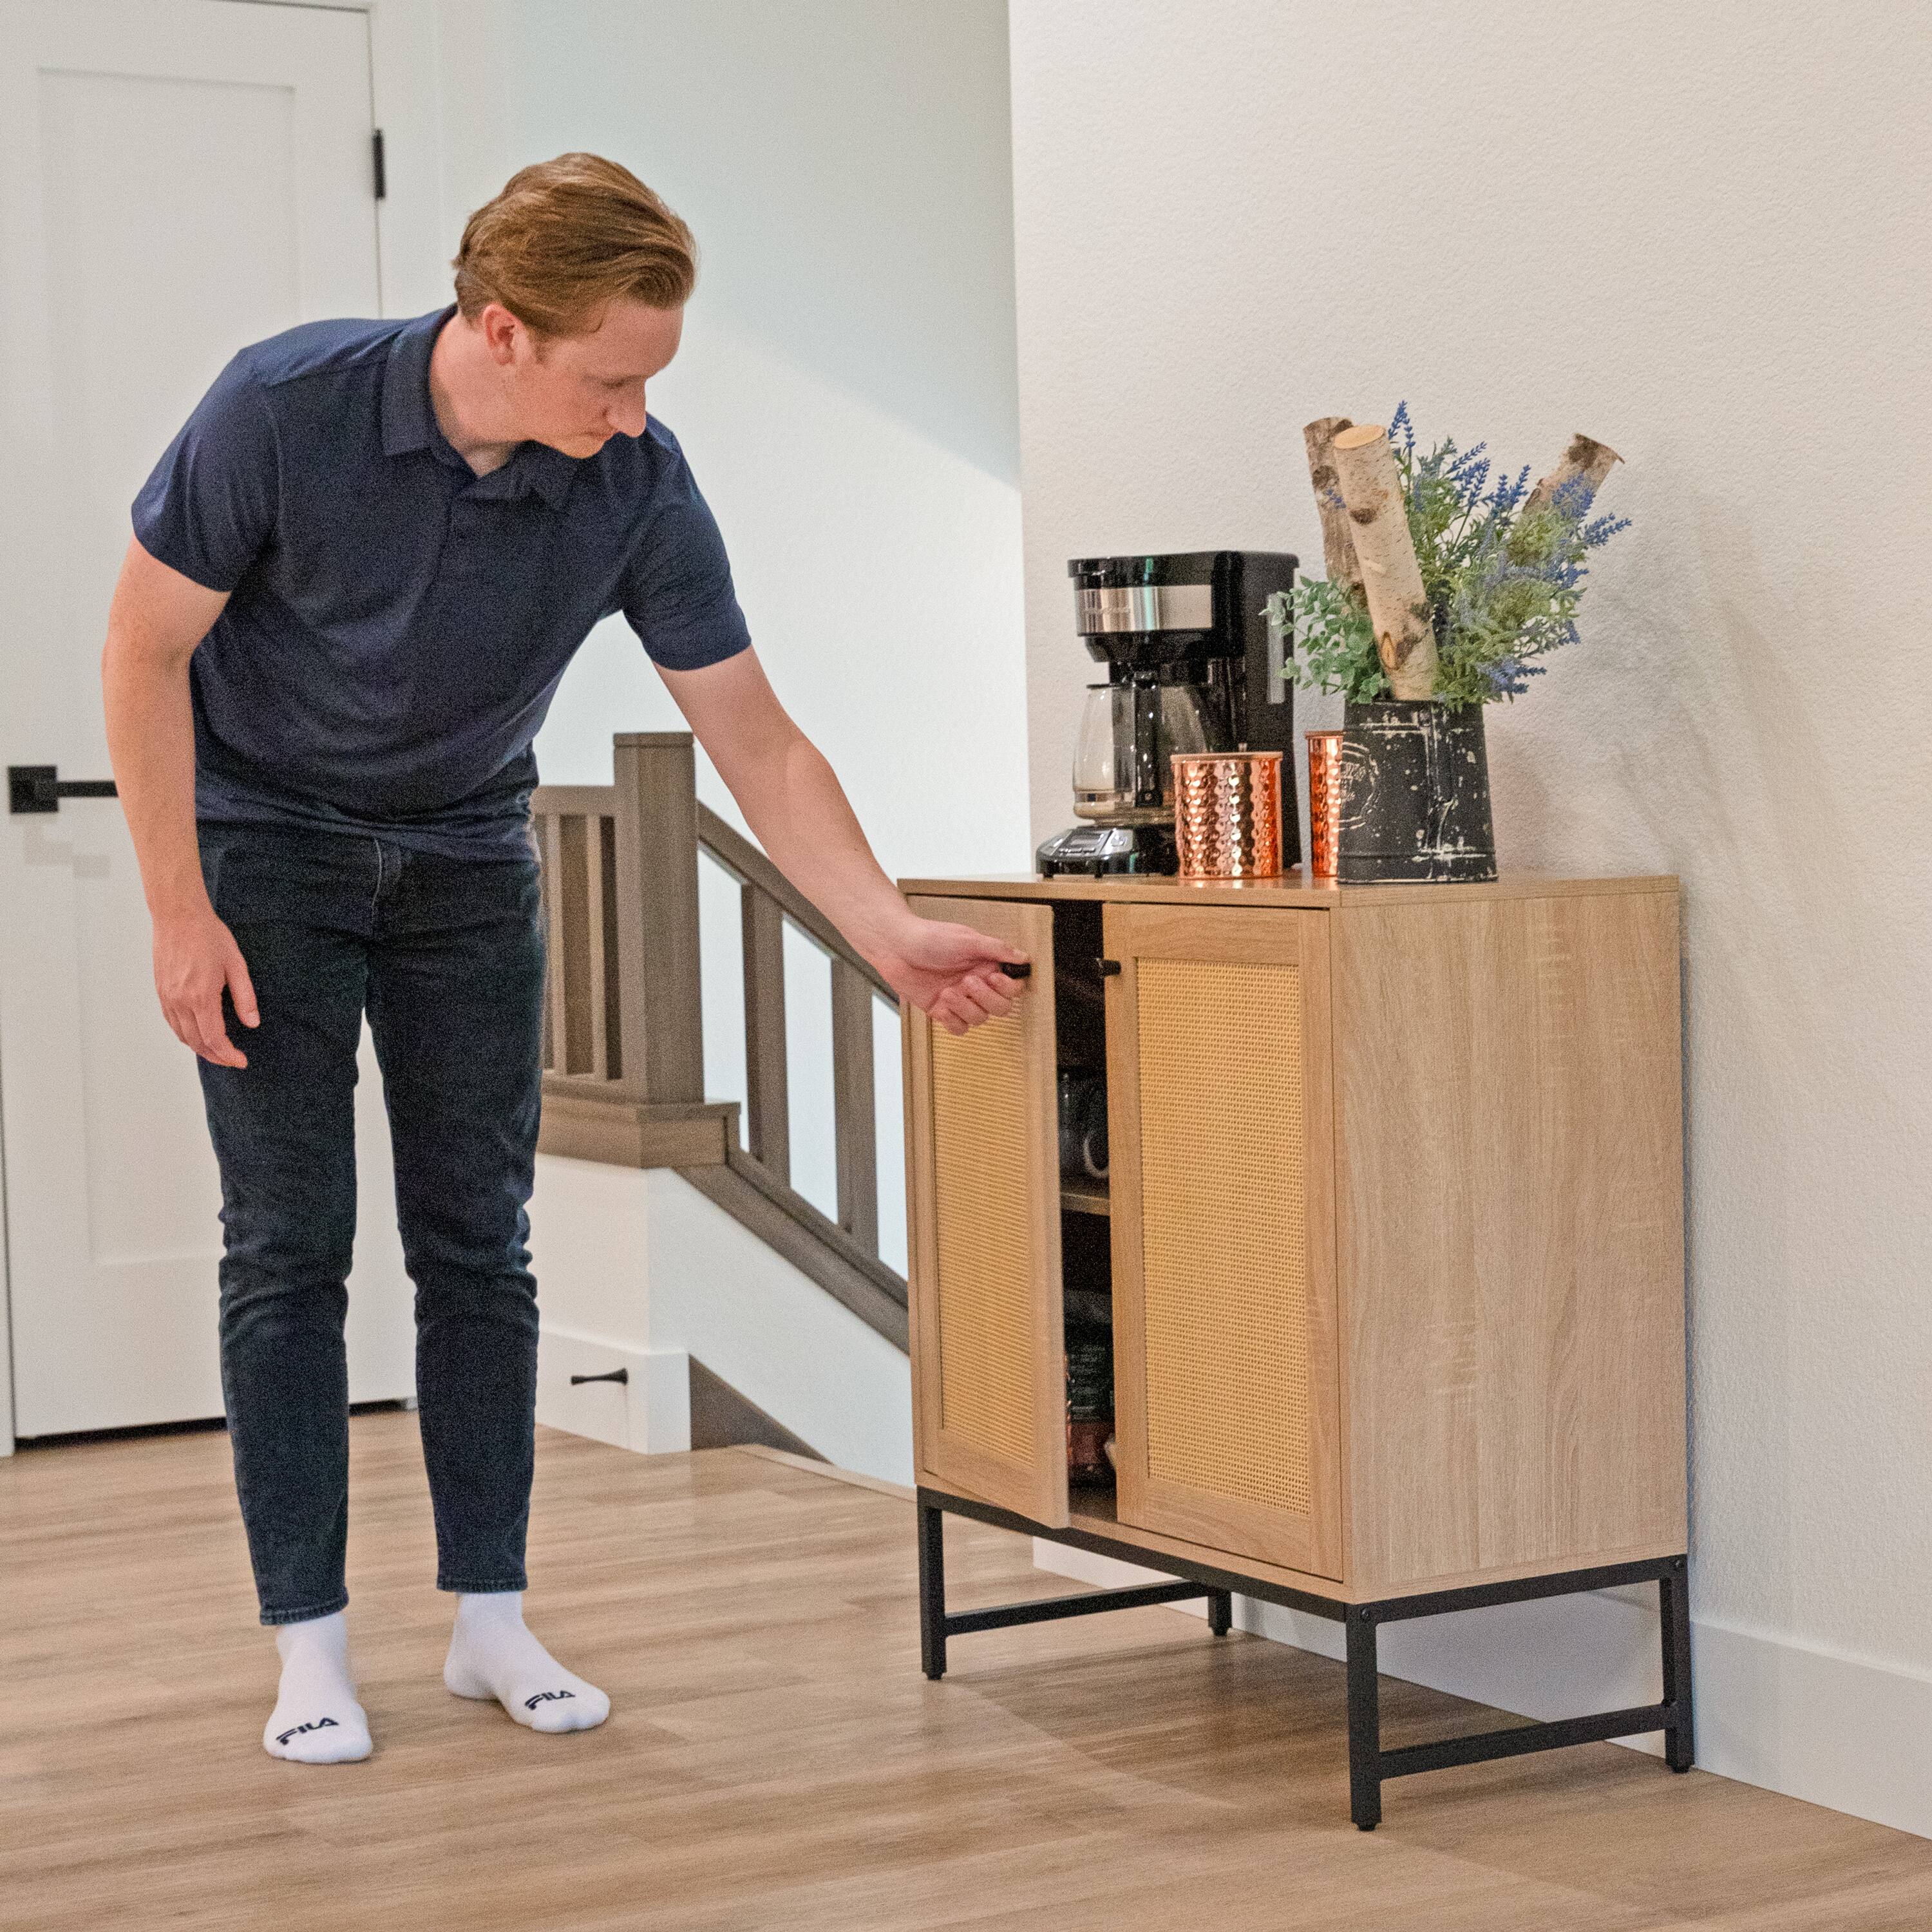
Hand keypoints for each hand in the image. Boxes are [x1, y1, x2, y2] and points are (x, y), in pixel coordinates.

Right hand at [153, 904, 259, 1067]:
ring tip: (218, 1052)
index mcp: (201, 996)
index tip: (241, 1061)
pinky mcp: (161, 992)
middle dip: (216, 1056)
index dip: (228, 1055)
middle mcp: (180, 1001)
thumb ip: (245, 997)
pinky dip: (185, 1035)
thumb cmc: (209, 936)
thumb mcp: (236, 965)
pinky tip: (197, 1035)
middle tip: (233, 1060)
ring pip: (182, 1035)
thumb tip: (252, 1023)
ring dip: (200, 1049)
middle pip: (197, 1043)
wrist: (178, 917)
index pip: (214, 1039)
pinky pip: (172, 1022)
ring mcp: (167, 997)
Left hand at [868, 915, 1031, 1036]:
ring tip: (948, 991)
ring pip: (979, 1019)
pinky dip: (952, 1020)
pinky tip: (942, 1005)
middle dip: (986, 998)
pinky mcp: (941, 1009)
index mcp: (985, 965)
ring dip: (965, 1008)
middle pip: (1000, 1007)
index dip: (1007, 987)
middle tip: (967, 982)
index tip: (994, 978)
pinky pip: (959, 1027)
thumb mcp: (967, 938)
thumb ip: (998, 949)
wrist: (895, 946)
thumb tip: (1023, 957)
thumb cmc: (928, 936)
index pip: (1012, 986)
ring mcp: (959, 998)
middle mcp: (975, 983)